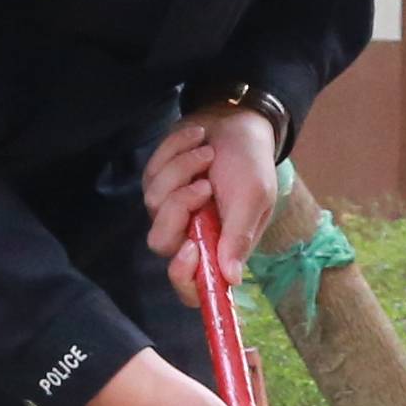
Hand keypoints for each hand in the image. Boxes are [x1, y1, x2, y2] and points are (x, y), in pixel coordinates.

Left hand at [143, 103, 280, 284]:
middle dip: (179, 208)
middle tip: (204, 186)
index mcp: (219, 246)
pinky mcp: (156, 182)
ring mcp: (169, 208)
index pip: (193, 286)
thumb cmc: (251, 162)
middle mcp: (190, 233)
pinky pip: (152, 174)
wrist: (236, 119)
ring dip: (182, 170)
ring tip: (208, 154)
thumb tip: (232, 279)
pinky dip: (175, 153)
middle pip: (161, 243)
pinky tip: (196, 142)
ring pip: (154, 202)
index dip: (185, 277)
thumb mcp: (253, 198)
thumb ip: (239, 237)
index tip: (192, 249)